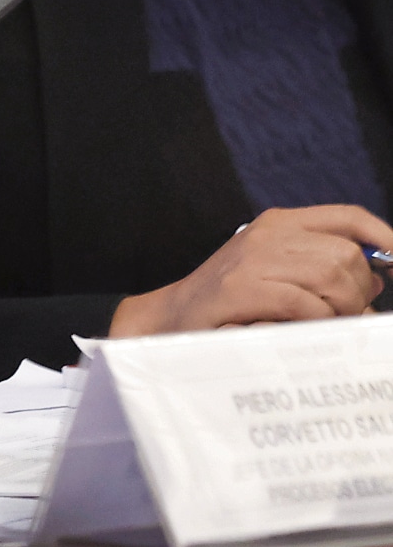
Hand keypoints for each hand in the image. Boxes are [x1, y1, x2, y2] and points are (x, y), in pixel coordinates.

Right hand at [112, 205, 392, 336]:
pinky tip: (300, 329)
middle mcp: (268, 234)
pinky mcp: (241, 288)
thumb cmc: (234, 301)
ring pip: (332, 276)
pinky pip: (306, 303)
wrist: (175, 317)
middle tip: (344, 315)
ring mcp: (252, 259)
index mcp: (279, 223)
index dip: (385, 236)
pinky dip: (315, 322)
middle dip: (359, 291)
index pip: (348, 217)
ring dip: (340, 309)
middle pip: (347, 254)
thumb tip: (378, 277)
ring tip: (323, 324)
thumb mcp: (279, 272)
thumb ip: (323, 269)